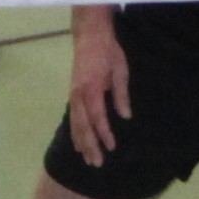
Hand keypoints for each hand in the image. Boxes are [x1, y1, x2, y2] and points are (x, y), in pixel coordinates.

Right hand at [67, 19, 130, 163]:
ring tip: (88, 160)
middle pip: (83, 125)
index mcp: (92, 88)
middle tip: (97, 163)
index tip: (112, 147)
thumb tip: (125, 116)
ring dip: (81, 143)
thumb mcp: (120, 70)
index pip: (98, 117)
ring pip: (75, 124)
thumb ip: (121, 95)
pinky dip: (75, 132)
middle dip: (90, 146)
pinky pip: (72, 117)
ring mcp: (73, 94)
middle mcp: (79, 94)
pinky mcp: (72, 94)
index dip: (104, 134)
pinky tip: (78, 144)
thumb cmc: (108, 51)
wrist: (89, 34)